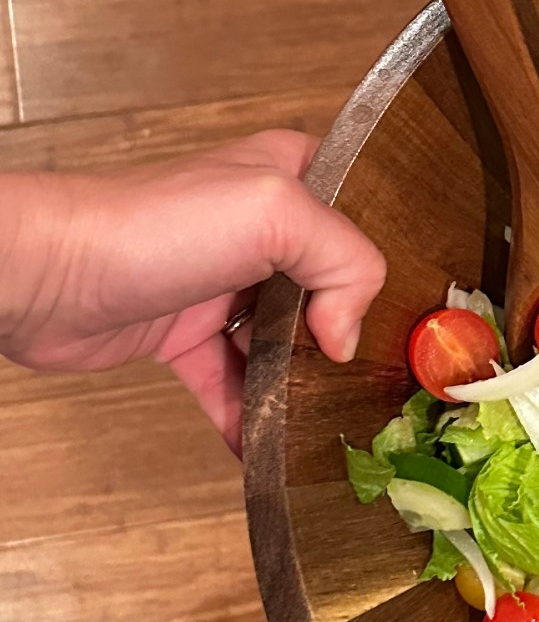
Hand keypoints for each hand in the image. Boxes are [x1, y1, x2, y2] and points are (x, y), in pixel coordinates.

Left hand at [0, 130, 385, 451]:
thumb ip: (344, 261)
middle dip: (349, 336)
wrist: (47, 276)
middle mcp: (257, 226)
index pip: (363, 214)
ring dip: (300, 385)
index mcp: (287, 174)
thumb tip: (346, 335)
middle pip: (328, 287)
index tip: (408, 317)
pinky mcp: (184, 332)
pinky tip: (267, 447)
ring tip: (326, 423)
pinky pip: (232, 383)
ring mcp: (220, 281)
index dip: (387, 263)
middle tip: (375, 382)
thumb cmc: (147, 226)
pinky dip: (250, 417)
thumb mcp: (274, 213)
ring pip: (283, 341)